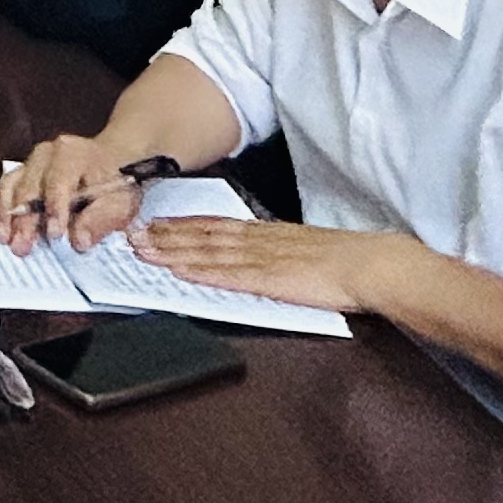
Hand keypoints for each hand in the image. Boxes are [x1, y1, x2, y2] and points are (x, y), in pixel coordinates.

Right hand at [0, 134, 146, 253]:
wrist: (109, 162)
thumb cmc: (113, 183)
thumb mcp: (119, 202)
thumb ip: (100, 220)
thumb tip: (79, 241)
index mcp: (73, 154)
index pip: (59, 181)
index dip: (55, 208)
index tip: (53, 234)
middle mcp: (46, 154)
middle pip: (30, 187)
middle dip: (24, 220)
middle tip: (21, 246)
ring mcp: (31, 162)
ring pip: (12, 186)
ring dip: (7, 215)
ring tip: (4, 239)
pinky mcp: (22, 173)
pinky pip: (6, 189)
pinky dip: (1, 209)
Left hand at [125, 215, 412, 316]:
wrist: (370, 265)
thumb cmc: (345, 262)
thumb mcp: (303, 249)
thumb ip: (278, 251)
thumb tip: (258, 258)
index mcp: (267, 233)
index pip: (216, 225)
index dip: (182, 225)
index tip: (155, 222)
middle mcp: (258, 241)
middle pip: (203, 235)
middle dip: (165, 235)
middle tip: (132, 233)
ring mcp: (261, 259)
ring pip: (207, 252)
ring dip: (172, 251)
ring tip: (142, 249)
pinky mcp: (269, 279)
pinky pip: (227, 275)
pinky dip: (200, 272)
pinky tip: (179, 272)